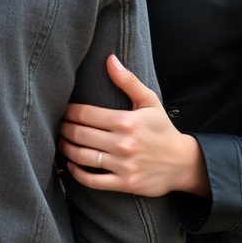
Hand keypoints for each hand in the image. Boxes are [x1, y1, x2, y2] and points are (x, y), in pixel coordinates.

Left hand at [58, 55, 208, 196]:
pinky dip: (76, 173)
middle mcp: (123, 143)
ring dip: (65, 149)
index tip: (62, 111)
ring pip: (81, 157)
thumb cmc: (162, 129)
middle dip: (63, 129)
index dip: (68, 112)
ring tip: (61, 143)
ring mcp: (123, 165)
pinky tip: (71, 165)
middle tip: (57, 127)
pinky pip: (92, 180)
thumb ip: (128, 81)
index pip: (85, 114)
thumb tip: (109, 59)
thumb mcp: (149, 101)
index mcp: (126, 121)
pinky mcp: (124, 183)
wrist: (183, 162)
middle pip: (79, 134)